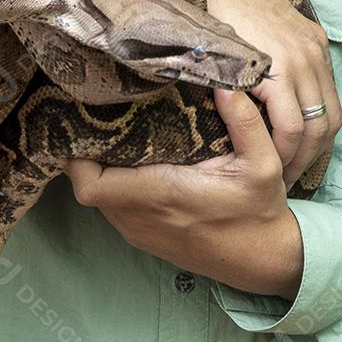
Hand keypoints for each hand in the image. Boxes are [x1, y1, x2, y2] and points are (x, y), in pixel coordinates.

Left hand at [64, 81, 304, 298]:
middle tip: (99, 115)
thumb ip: (244, 121)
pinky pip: (112, 207)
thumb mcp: (264, 163)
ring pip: (97, 196)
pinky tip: (131, 159)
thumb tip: (225, 82)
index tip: (85, 124)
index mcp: (163, 194)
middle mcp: (142, 217)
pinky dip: (113, 183)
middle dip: (86, 152)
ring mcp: (139, 231)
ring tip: (114, 131)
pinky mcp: (142, 237)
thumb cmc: (259, 211)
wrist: (262, 260)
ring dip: (99, 168)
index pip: (92, 185)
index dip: (77, 157)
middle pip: (87, 185)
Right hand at [200, 0, 341, 188]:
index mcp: (312, 43)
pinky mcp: (281, 69)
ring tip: (275, 177)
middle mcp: (314, 52)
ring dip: (297, 158)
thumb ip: (268, 49)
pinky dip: (281, 147)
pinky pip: (290, 123)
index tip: (294, 158)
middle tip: (286, 178)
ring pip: (314, 127)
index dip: (314, 136)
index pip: (327, 102)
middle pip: (329, 120)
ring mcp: (302, 59)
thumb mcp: (258, 21)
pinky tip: (264, 160)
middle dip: (310, 155)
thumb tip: (260, 76)